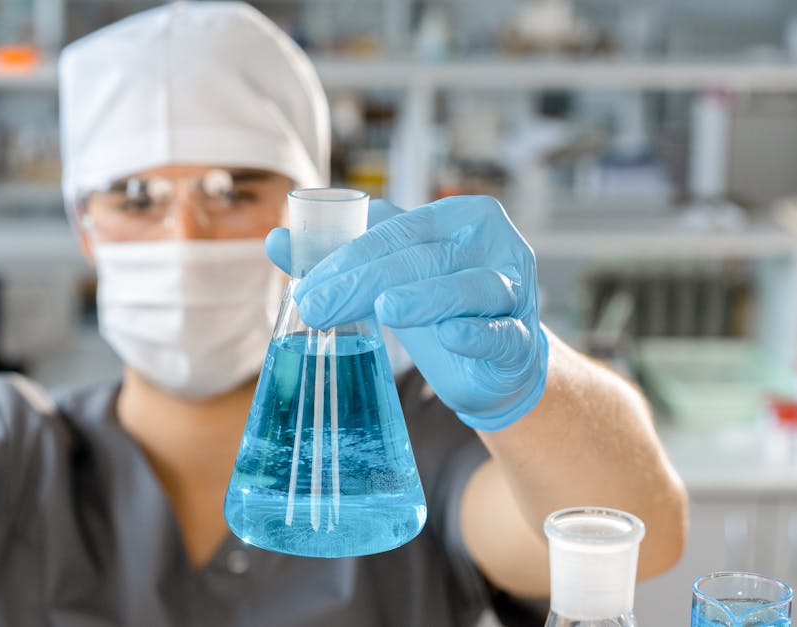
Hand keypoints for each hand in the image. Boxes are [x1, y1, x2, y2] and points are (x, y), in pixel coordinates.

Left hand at [265, 196, 547, 430]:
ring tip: (385, 308)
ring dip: (426, 297)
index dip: (348, 256)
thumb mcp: (390, 277)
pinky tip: (452, 335)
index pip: (397, 231)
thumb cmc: (439, 305)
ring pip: (468, 287)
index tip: (305, 285)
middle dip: (364, 282)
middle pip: (423, 258)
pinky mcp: (521, 340)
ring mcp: (514, 291)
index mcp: (460, 218)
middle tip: (315, 307)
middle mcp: (493, 246)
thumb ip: (339, 257)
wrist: (496, 363)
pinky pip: (501, 334)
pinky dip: (477, 334)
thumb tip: (275, 238)